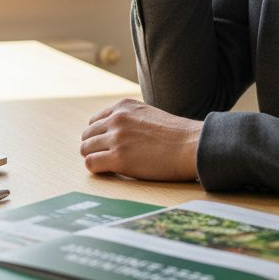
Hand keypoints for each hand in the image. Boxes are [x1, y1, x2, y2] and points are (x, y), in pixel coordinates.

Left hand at [79, 98, 200, 180]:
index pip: (94, 121)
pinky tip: (111, 172)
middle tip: (106, 159)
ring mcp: (116, 138)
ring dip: (94, 158)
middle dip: (94, 148)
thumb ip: (130, 120)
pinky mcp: (118, 158)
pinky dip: (97, 169)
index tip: (107, 147)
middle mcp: (116, 119)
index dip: (99, 137)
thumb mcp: (149, 115)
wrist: (192, 145)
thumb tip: (118, 134)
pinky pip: (91, 164)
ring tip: (110, 166)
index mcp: (123, 106)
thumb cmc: (177, 136)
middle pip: (87, 135)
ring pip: (85, 149)